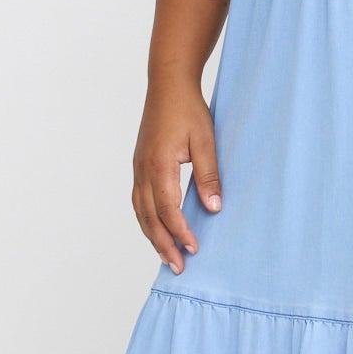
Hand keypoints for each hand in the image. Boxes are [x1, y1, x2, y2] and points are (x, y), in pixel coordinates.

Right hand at [132, 78, 222, 274]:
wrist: (167, 86)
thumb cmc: (188, 110)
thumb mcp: (206, 141)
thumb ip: (208, 176)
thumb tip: (214, 209)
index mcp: (159, 165)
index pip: (168, 209)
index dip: (180, 232)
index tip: (195, 248)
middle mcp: (143, 170)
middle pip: (149, 218)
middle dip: (163, 245)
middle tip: (178, 267)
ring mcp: (138, 168)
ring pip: (140, 212)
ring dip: (153, 236)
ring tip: (167, 256)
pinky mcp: (139, 166)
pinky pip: (139, 201)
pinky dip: (147, 220)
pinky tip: (156, 230)